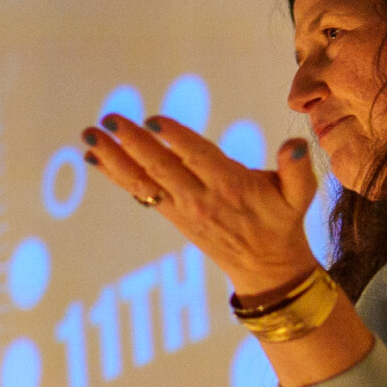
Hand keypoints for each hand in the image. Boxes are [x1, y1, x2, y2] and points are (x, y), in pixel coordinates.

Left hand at [80, 112, 320, 294]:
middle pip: (160, 168)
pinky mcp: (171, 214)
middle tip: (107, 121)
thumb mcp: (299, 195)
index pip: (199, 159)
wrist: (265, 266)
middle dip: (131, 144)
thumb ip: (298, 169)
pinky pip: (139, 191)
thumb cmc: (282, 220)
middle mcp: (200, 198)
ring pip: (142, 181)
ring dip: (112, 158)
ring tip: (87, 136)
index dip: (176, 139)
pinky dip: (115, 173)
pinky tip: (93, 156)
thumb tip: (296, 144)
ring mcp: (181, 208)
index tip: (152, 120)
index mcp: (230, 187)